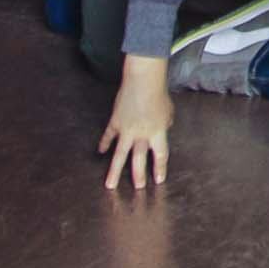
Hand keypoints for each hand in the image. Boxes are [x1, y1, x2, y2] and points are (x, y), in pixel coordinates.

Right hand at [97, 57, 173, 191]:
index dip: (159, 168)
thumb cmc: (158, 93)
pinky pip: (109, 135)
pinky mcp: (116, 122)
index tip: (159, 180)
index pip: (160, 155)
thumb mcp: (168, 111)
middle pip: (139, 159)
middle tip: (137, 188)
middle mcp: (142, 134)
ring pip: (120, 155)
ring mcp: (127, 129)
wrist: (143, 80)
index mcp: (158, 132)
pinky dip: (104, 143)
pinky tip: (100, 152)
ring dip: (115, 171)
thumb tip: (162, 130)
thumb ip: (164, 124)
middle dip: (138, 174)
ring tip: (110, 185)